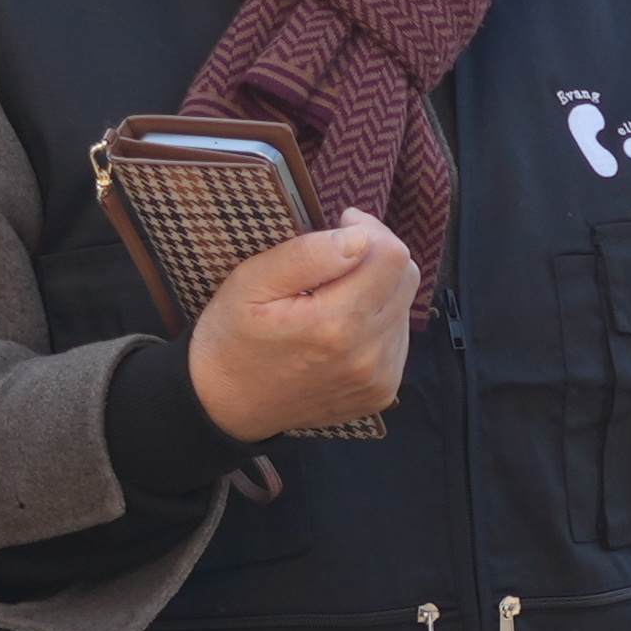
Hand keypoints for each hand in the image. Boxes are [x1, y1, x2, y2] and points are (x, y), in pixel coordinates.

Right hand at [186, 208, 416, 443]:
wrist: (224, 405)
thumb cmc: (232, 338)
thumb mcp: (252, 282)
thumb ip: (308, 255)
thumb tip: (358, 236)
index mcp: (336, 323)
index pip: (391, 255)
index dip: (369, 229)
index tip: (341, 224)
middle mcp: (367, 354)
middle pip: (405, 277)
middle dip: (377, 254)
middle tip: (339, 253)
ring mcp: (378, 378)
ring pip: (404, 306)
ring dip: (378, 289)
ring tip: (335, 294)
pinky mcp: (380, 392)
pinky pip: (397, 339)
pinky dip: (377, 322)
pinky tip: (342, 325)